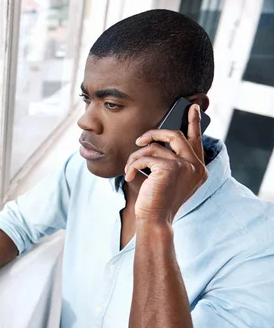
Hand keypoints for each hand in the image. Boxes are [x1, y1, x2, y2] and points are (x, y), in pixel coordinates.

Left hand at [124, 104, 207, 223]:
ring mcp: (185, 166)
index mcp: (199, 169)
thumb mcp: (167, 179)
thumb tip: (155, 140)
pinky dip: (133, 165)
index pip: (196, 140)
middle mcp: (196, 166)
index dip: (193, 122)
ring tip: (130, 168)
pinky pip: (145, 157)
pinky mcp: (170, 168)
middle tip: (140, 140)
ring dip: (136, 156)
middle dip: (153, 134)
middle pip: (174, 134)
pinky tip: (129, 175)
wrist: (155, 220)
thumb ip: (169, 160)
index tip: (191, 107)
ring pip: (154, 146)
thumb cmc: (157, 200)